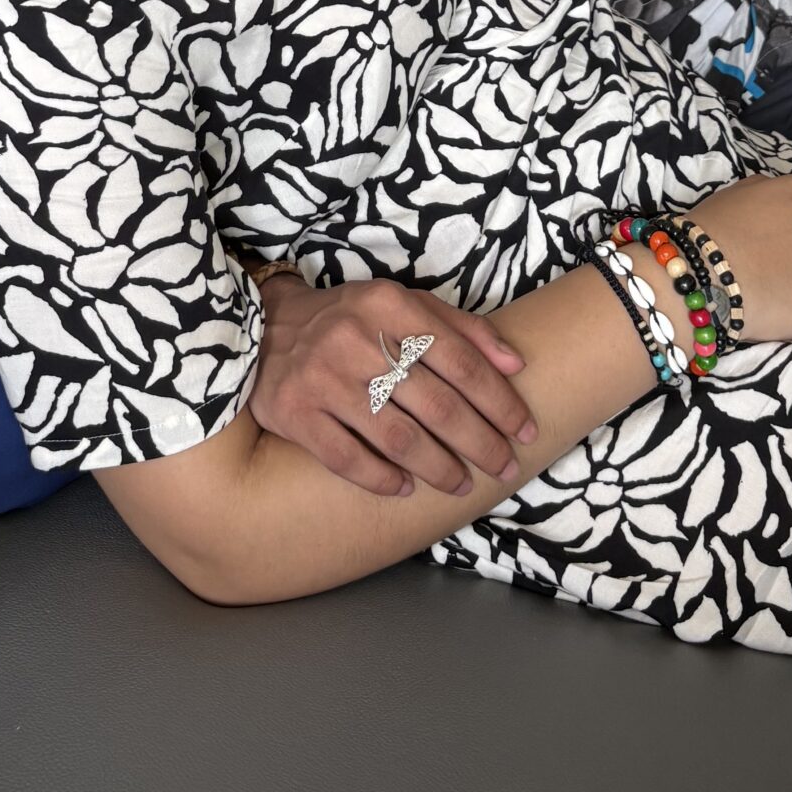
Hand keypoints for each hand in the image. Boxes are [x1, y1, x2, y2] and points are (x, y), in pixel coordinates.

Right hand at [250, 274, 535, 498]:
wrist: (267, 327)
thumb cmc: (351, 320)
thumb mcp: (403, 304)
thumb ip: (461, 328)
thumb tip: (515, 364)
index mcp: (390, 305)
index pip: (459, 359)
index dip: (498, 400)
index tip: (524, 429)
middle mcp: (356, 339)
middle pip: (436, 403)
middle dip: (479, 442)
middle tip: (504, 467)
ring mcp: (323, 378)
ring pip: (397, 436)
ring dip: (438, 467)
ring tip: (461, 484)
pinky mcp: (294, 413)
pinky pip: (346, 457)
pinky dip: (381, 477)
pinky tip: (405, 487)